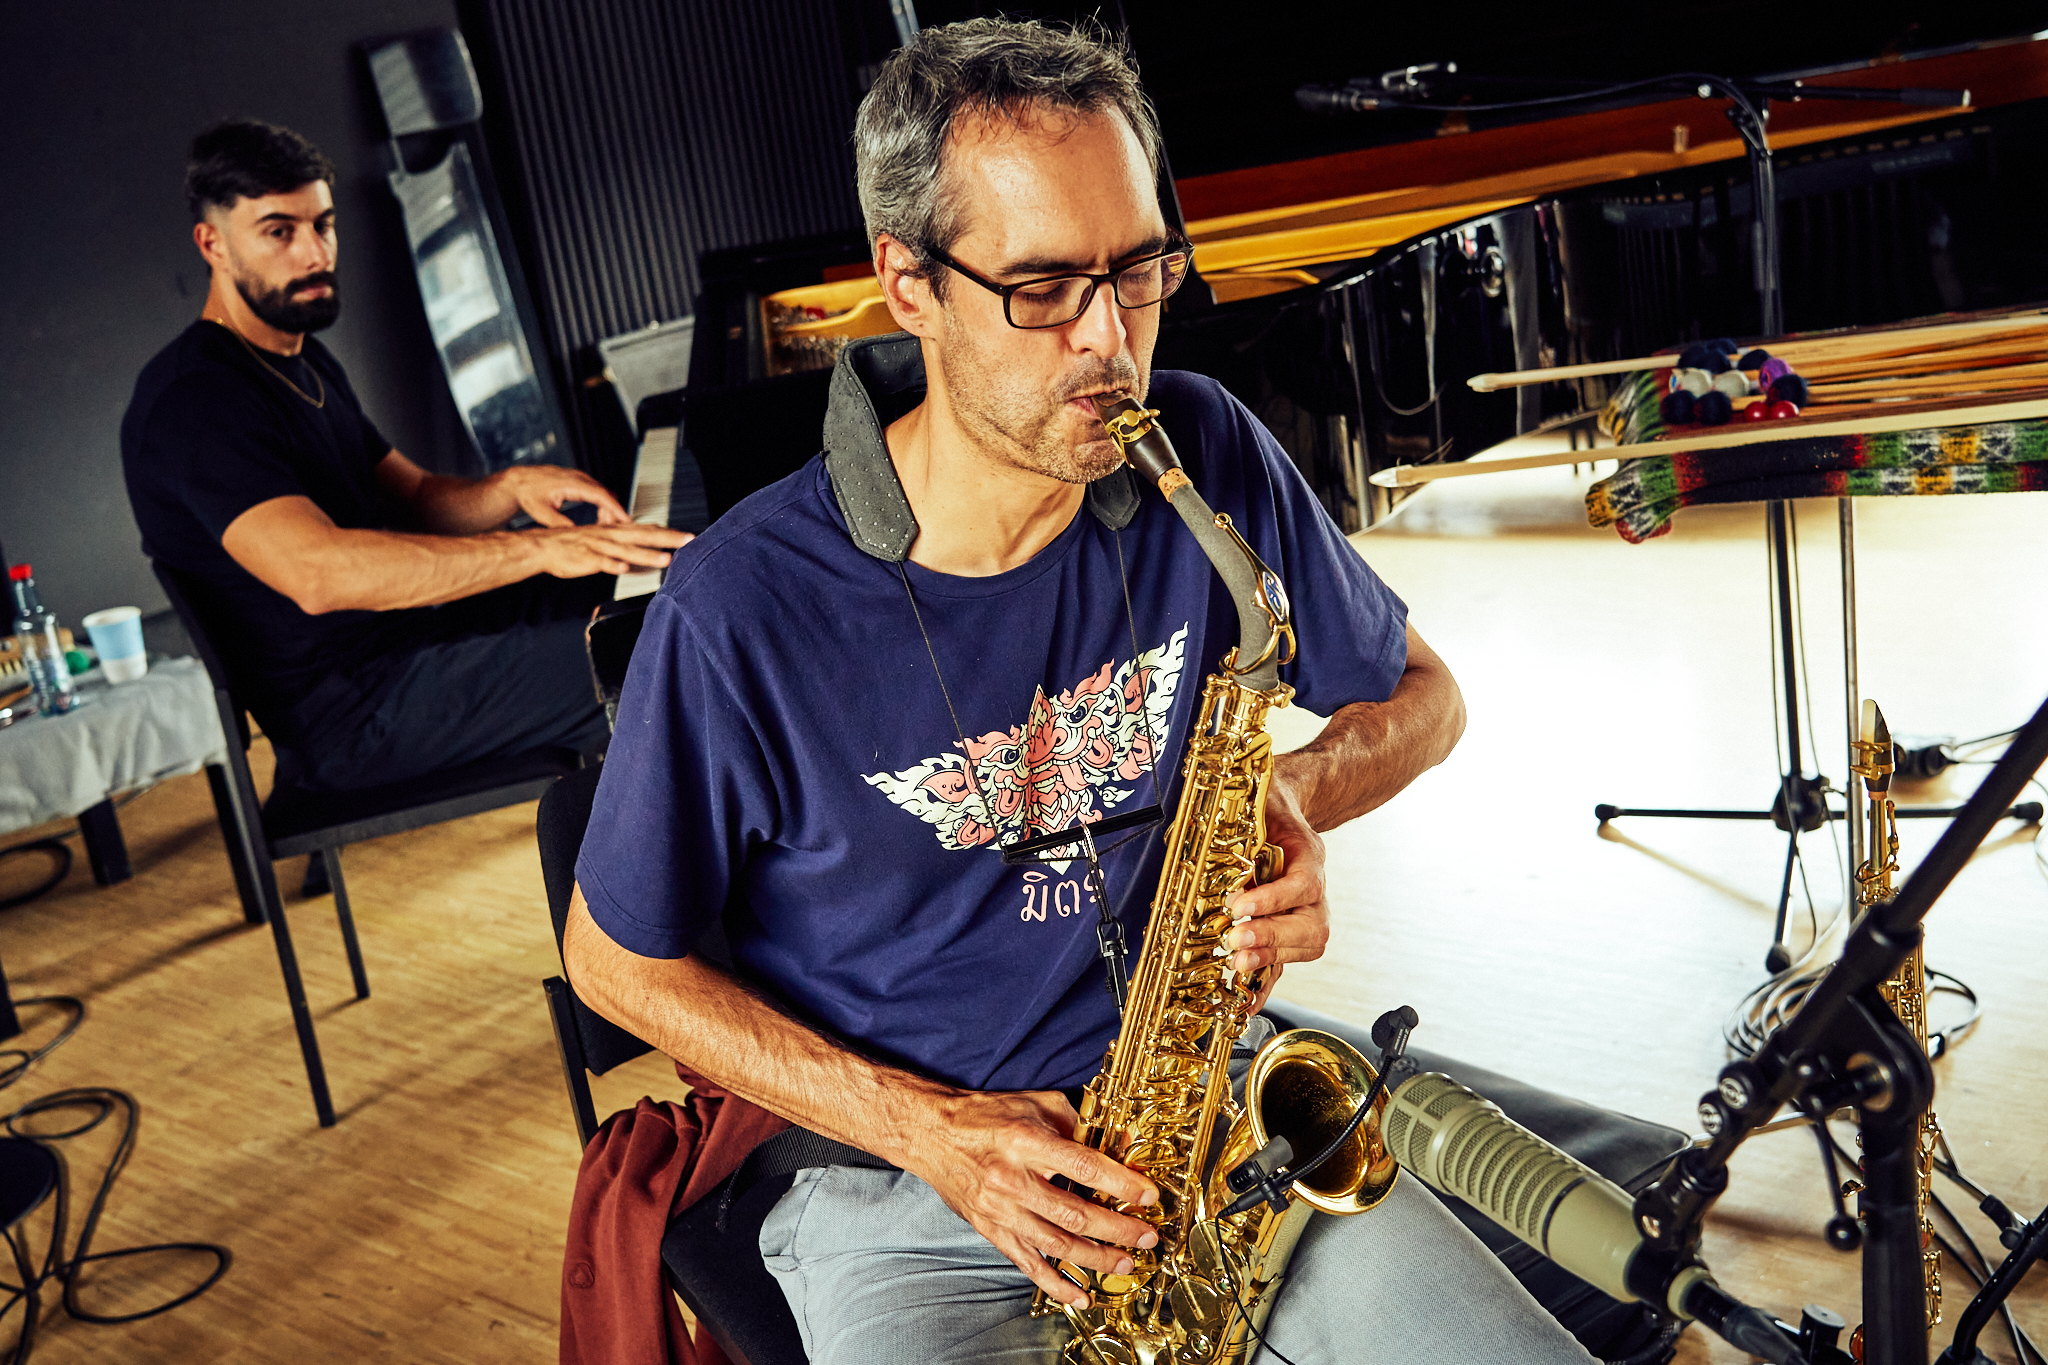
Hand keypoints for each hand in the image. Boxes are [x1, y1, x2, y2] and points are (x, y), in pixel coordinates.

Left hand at [495, 464, 632, 526]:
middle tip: (615, 530)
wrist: (518, 481)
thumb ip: (560, 524)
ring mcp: (578, 478)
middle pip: (606, 494)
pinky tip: (598, 517)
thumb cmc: (528, 493)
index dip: (615, 508)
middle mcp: (578, 478)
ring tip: (604, 526)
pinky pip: (596, 492)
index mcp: (571, 484)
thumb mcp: (542, 512)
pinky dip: (601, 504)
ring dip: (607, 509)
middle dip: (614, 512)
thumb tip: (575, 534)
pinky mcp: (577, 481)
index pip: (601, 495)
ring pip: (602, 493)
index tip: (625, 519)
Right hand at [534, 523, 691, 577]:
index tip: (690, 536)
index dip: (669, 533)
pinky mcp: (586, 558)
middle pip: (644, 536)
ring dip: (646, 554)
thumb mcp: (605, 540)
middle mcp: (611, 536)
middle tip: (688, 541)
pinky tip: (623, 569)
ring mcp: (599, 547)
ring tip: (665, 559)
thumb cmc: (576, 545)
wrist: (544, 546)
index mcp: (616, 531)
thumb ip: (626, 544)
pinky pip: (600, 562)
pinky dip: (612, 565)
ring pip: (626, 551)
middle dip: (667, 539)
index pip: (648, 530)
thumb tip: (648, 546)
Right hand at [903, 1090, 1160, 1308]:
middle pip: (1075, 1212)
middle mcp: (1013, 1179)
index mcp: (1026, 1142)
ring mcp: (1000, 1209)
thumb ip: (1078, 1122)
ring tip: (1125, 1264)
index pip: (1083, 1167)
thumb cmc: (986, 1115)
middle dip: (1117, 1228)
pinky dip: (1055, 1284)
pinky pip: (1027, 1263)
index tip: (1147, 1195)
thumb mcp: (1035, 1103)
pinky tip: (1080, 1296)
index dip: (1120, 1183)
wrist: (932, 1134)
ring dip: (1095, 1258)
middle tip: (1147, 1236)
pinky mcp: (991, 1230)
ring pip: (1055, 1243)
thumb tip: (1121, 1142)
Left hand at [1224, 775, 1330, 1009]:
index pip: (1303, 885)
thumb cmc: (1268, 804)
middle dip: (1272, 937)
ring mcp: (1306, 913)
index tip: (1238, 906)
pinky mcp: (1288, 932)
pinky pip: (1286, 962)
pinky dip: (1267, 984)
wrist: (1283, 806)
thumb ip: (1236, 817)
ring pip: (1306, 946)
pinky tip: (1247, 1002)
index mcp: (1309, 854)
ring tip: (1238, 962)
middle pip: (1311, 925)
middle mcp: (1315, 888)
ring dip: (1271, 957)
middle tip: (1235, 940)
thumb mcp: (1257, 799)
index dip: (1273, 899)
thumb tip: (1188, 834)